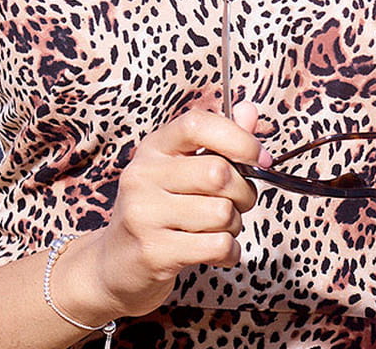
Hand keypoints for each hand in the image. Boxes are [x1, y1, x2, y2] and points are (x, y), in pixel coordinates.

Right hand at [57, 101, 272, 321]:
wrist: (115, 266)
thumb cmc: (158, 212)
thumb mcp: (181, 171)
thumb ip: (218, 141)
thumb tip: (249, 110)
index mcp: (153, 149)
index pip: (196, 125)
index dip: (238, 138)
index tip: (260, 158)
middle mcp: (143, 177)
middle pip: (218, 173)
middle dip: (244, 192)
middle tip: (238, 203)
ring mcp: (144, 215)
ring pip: (222, 212)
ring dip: (234, 225)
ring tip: (217, 229)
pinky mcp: (154, 253)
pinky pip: (218, 246)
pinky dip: (230, 251)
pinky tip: (217, 251)